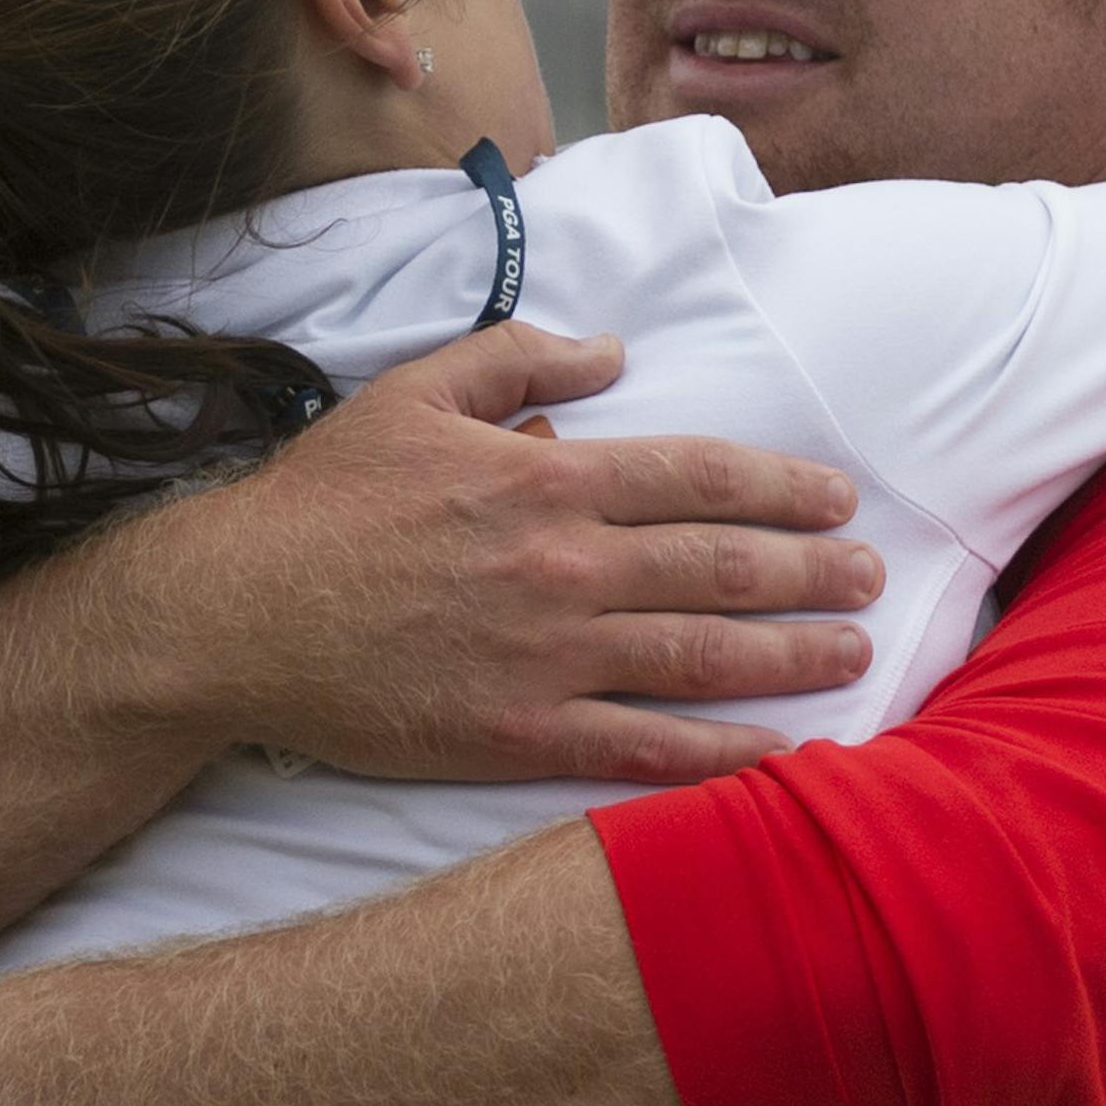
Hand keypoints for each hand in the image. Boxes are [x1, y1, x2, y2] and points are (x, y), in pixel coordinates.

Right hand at [170, 321, 882, 786]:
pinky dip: (719, 753)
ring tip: (854, 653)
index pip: (698, 475)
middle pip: (723, 565)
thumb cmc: (320, 503)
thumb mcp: (412, 395)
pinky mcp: (518, 733)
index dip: (781, 485)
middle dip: (812, 571)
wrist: (235, 617)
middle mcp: (565, 567)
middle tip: (871, 576)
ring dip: (791, 655)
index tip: (834, 498)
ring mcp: (548, 656)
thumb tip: (611, 352)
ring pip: (701, 655)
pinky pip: (642, 746)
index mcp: (546, 479)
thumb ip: (518, 359)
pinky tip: (778, 753)